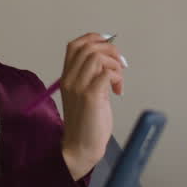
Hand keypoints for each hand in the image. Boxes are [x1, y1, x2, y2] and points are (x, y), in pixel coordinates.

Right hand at [58, 32, 125, 179]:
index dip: (95, 38)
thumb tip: (110, 59)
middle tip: (120, 66)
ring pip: (98, 57)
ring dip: (115, 65)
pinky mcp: (90, 96)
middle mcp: (70, 79)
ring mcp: (79, 87)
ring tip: (118, 81)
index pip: (75, 45)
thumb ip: (93, 76)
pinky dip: (117, 78)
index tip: (110, 49)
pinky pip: (106, 73)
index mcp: (67, 76)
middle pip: (88, 47)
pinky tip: (118, 91)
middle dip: (110, 50)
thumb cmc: (87, 123)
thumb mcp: (86, 93)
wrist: (80, 147)